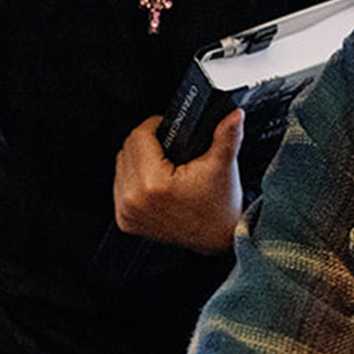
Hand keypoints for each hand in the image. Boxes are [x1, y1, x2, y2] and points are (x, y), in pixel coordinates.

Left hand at [112, 110, 244, 254]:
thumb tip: (233, 114)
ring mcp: (128, 213)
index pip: (139, 136)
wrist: (219, 240)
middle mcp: (134, 200)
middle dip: (147, 142)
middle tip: (169, 145)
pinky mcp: (126, 221)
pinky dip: (133, 179)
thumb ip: (226, 135)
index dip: (155, 126)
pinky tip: (153, 179)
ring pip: (121, 165)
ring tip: (162, 161)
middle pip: (127, 148)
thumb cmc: (220, 207)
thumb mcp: (223, 166)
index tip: (169, 128)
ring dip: (137, 159)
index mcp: (153, 184)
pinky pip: (120, 186)